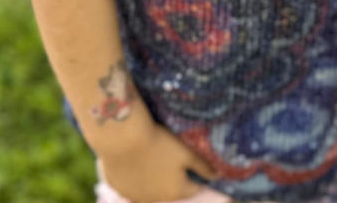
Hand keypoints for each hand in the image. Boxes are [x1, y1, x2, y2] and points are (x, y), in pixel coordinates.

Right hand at [98, 122, 217, 202]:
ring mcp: (134, 195)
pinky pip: (132, 183)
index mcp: (175, 191)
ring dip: (154, 178)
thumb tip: (218, 176)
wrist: (123, 139)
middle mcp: (154, 199)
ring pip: (150, 188)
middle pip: (171, 189)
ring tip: (153, 156)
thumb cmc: (160, 144)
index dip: (197, 176)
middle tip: (172, 156)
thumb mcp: (187, 153)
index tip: (195, 164)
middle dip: (175, 177)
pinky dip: (136, 175)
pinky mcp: (118, 187)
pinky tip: (136, 159)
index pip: (194, 188)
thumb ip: (203, 167)